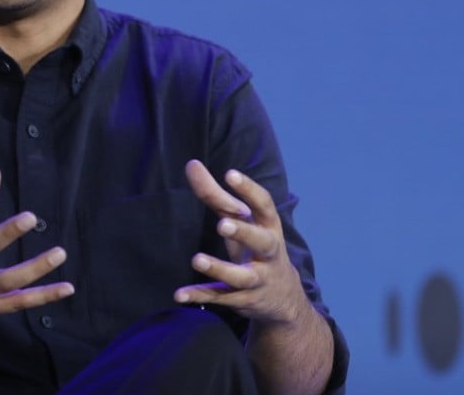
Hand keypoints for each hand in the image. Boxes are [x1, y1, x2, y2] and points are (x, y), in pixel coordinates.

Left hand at [174, 159, 307, 324]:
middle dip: (244, 233)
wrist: (284, 300)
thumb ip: (216, 195)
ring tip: (197, 259)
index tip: (230, 174)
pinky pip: (221, 298)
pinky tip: (180, 294)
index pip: (265, 206)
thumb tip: (191, 164)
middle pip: (263, 242)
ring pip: (242, 277)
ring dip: (220, 268)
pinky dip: (200, 296)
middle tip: (223, 225)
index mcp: (269, 228)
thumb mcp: (242, 222)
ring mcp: (257, 280)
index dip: (249, 190)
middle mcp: (268, 254)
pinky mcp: (242, 300)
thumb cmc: (256, 248)